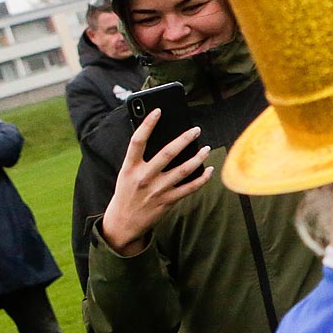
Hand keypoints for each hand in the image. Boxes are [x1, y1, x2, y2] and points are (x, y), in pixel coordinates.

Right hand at [101, 109, 212, 256]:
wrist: (123, 222)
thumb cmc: (127, 192)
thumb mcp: (126, 173)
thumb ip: (140, 159)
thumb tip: (161, 139)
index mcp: (129, 167)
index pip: (138, 141)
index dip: (147, 124)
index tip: (158, 110)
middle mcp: (143, 177)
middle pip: (167, 153)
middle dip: (184, 139)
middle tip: (196, 130)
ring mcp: (157, 190)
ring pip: (183, 170)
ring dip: (198, 158)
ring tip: (207, 149)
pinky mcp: (168, 201)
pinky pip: (189, 188)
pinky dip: (201, 178)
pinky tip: (209, 170)